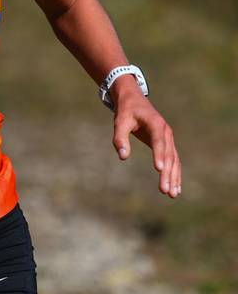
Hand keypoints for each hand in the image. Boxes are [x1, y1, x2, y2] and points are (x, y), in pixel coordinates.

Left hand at [112, 79, 180, 198]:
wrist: (133, 99)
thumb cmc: (126, 110)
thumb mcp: (120, 121)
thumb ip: (120, 138)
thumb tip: (123, 157)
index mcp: (155, 123)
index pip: (158, 142)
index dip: (159, 155)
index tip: (159, 169)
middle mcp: (166, 132)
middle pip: (169, 155)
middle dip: (167, 174)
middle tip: (165, 191)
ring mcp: (168, 138)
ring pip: (174, 160)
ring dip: (174, 177)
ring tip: (172, 194)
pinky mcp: (166, 143)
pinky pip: (173, 160)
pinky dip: (174, 173)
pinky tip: (175, 187)